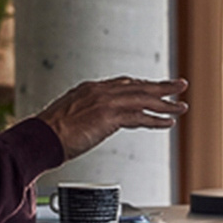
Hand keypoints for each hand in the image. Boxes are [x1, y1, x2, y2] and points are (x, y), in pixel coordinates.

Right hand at [37, 77, 187, 160]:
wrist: (40, 138)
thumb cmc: (49, 133)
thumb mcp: (68, 117)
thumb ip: (84, 115)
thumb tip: (90, 124)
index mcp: (90, 89)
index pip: (123, 84)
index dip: (142, 87)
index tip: (154, 88)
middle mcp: (100, 91)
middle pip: (138, 86)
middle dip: (162, 87)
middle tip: (180, 86)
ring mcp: (105, 102)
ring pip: (143, 99)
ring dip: (165, 103)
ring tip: (181, 106)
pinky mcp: (109, 116)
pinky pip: (139, 116)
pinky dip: (156, 119)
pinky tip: (168, 123)